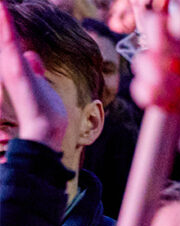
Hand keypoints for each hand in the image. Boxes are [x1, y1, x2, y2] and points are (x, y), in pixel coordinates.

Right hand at [0, 1, 67, 150]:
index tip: (0, 3)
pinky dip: (4, 24)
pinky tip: (2, 6)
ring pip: (3, 36)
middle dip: (1, 18)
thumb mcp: (39, 83)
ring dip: (1, 17)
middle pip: (2, 36)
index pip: (5, 38)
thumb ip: (33, 68)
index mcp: (13, 64)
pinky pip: (9, 43)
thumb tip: (31, 54)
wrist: (45, 128)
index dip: (2, 21)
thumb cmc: (43, 109)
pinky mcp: (15, 71)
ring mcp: (10, 66)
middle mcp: (8, 63)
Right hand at [130, 0, 179, 112]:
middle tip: (178, 68)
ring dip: (156, 78)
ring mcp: (176, 75)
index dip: (166, 14)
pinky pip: (139, 82)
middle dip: (161, 49)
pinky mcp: (162, 95)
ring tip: (179, 96)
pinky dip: (149, 94)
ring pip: (145, 57)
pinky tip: (167, 106)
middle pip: (157, 29)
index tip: (163, 33)